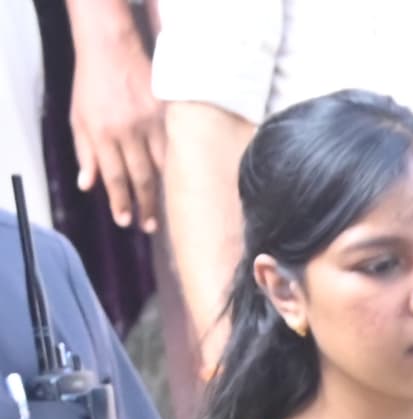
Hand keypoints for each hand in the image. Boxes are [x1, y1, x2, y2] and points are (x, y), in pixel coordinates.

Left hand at [68, 31, 165, 232]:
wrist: (110, 49)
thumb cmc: (92, 84)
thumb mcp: (78, 118)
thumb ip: (84, 152)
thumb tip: (87, 185)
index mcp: (102, 133)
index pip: (113, 177)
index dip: (120, 202)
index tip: (126, 222)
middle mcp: (128, 131)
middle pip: (142, 177)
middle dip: (145, 205)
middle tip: (150, 226)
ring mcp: (151, 122)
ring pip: (164, 165)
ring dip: (166, 189)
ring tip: (170, 208)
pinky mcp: (168, 114)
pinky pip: (177, 146)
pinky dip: (179, 165)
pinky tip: (184, 180)